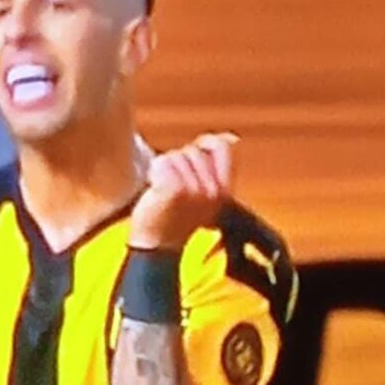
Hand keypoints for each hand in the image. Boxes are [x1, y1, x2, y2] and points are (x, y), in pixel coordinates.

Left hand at [129, 132, 236, 249]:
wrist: (157, 246)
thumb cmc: (177, 218)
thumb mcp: (205, 192)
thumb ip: (217, 164)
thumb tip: (230, 137)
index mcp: (225, 191)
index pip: (222, 146)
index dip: (204, 146)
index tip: (192, 163)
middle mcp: (214, 191)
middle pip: (193, 151)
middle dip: (180, 164)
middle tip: (175, 191)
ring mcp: (195, 190)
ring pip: (176, 156)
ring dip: (165, 170)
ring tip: (165, 192)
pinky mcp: (175, 189)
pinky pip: (162, 162)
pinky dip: (154, 172)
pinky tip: (155, 189)